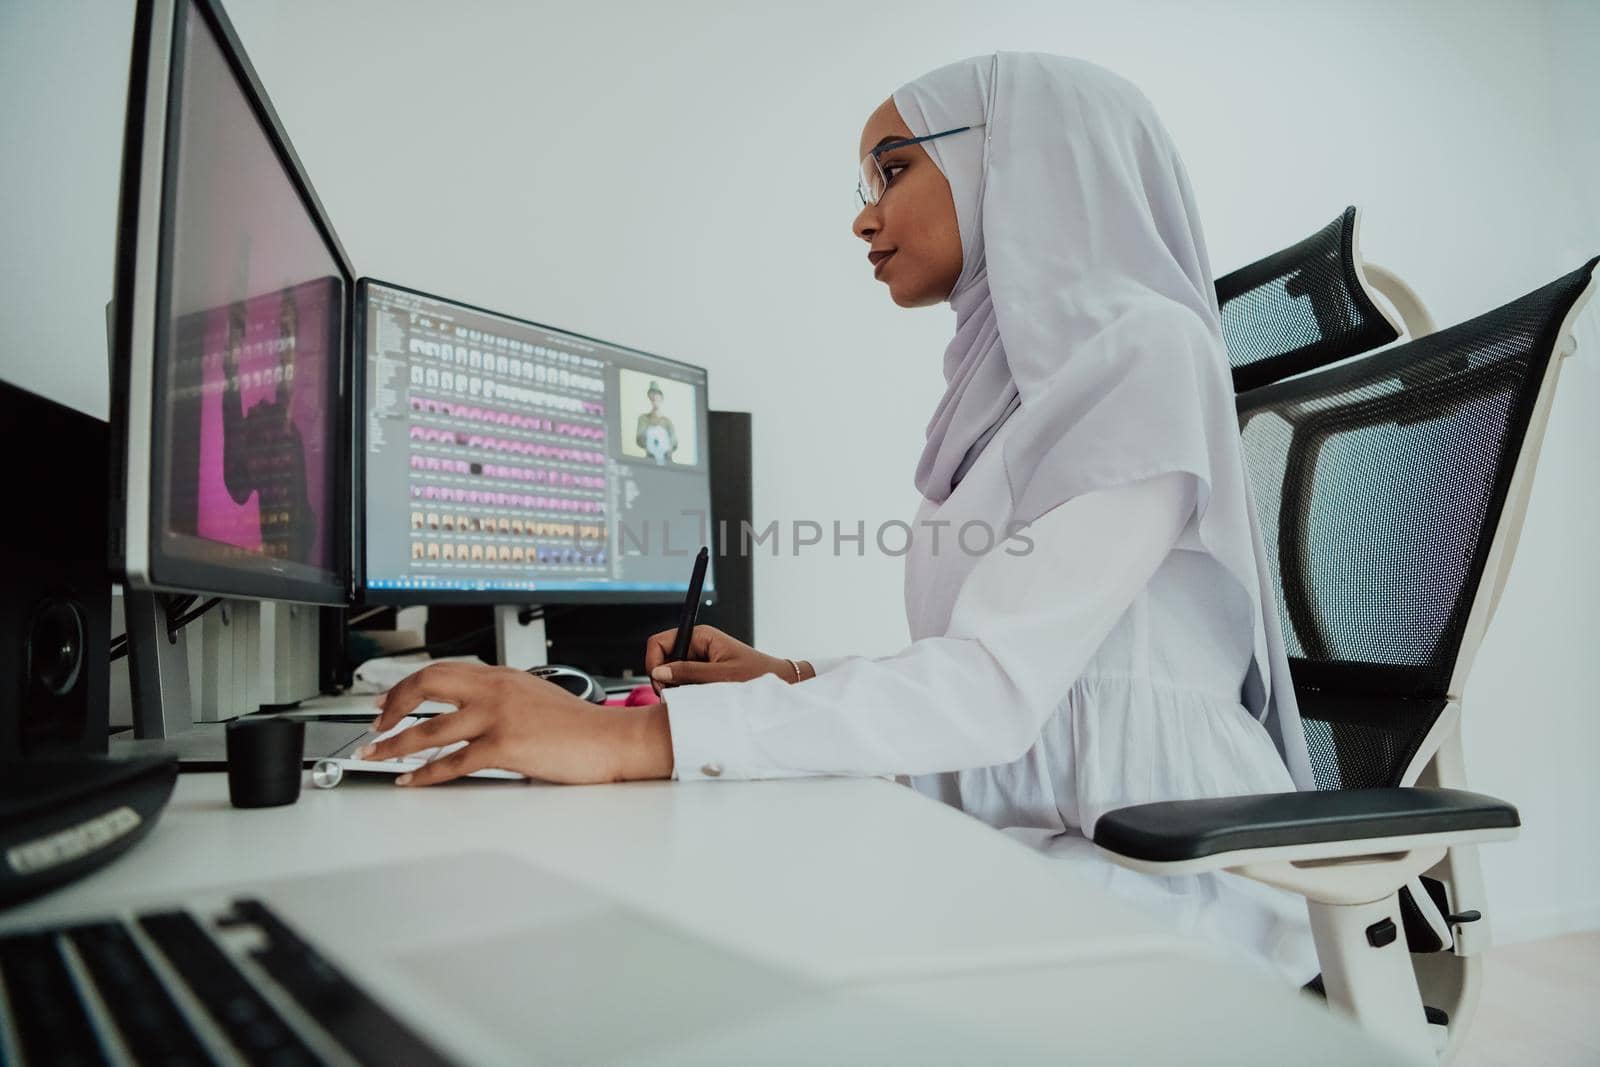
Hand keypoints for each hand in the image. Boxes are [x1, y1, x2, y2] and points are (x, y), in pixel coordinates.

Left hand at [362, 661, 672, 786]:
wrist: (613, 740)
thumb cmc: (582, 728)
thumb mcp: (536, 698)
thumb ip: (502, 700)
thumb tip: (471, 715)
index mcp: (503, 677)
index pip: (442, 670)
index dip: (407, 685)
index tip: (387, 700)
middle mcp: (496, 690)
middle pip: (427, 685)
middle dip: (392, 706)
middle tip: (375, 725)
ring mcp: (499, 716)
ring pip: (430, 728)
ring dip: (395, 744)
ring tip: (376, 757)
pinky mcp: (505, 746)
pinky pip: (452, 762)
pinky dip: (424, 774)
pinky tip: (411, 781)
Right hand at [643, 624, 810, 693]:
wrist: (780, 683)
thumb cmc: (757, 676)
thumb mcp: (721, 676)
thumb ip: (689, 672)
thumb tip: (659, 672)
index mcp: (700, 636)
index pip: (659, 642)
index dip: (654, 663)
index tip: (660, 684)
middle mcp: (697, 645)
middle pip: (661, 659)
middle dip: (663, 678)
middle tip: (673, 696)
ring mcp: (698, 659)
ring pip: (670, 673)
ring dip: (674, 687)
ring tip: (691, 697)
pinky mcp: (701, 673)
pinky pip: (681, 681)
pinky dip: (683, 692)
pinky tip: (694, 698)